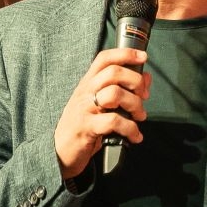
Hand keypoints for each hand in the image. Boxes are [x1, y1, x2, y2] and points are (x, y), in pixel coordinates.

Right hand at [55, 47, 151, 177]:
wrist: (60, 153)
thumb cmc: (83, 127)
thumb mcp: (101, 106)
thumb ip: (123, 90)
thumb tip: (146, 78)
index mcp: (88, 84)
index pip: (104, 59)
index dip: (125, 54)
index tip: (143, 57)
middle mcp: (85, 92)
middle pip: (113, 72)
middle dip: (136, 81)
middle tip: (143, 96)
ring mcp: (85, 109)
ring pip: (115, 94)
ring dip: (135, 104)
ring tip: (139, 117)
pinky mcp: (87, 128)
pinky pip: (114, 121)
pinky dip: (131, 129)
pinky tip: (135, 136)